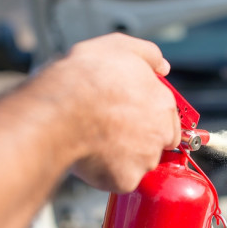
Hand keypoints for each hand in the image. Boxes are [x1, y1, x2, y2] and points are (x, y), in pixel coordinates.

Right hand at [35, 33, 180, 192]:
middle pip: (157, 142)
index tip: (129, 115)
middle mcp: (160, 132)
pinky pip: (118, 180)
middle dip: (139, 139)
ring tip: (97, 140)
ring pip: (138, 163)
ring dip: (122, 156)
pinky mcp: (126, 179)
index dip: (147, 116)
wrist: (59, 110)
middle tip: (112, 129)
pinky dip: (106, 173)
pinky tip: (91, 156)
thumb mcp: (119, 47)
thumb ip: (148, 55)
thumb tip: (163, 66)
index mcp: (162, 102)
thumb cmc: (85, 78)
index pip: (168, 117)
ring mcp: (144, 158)